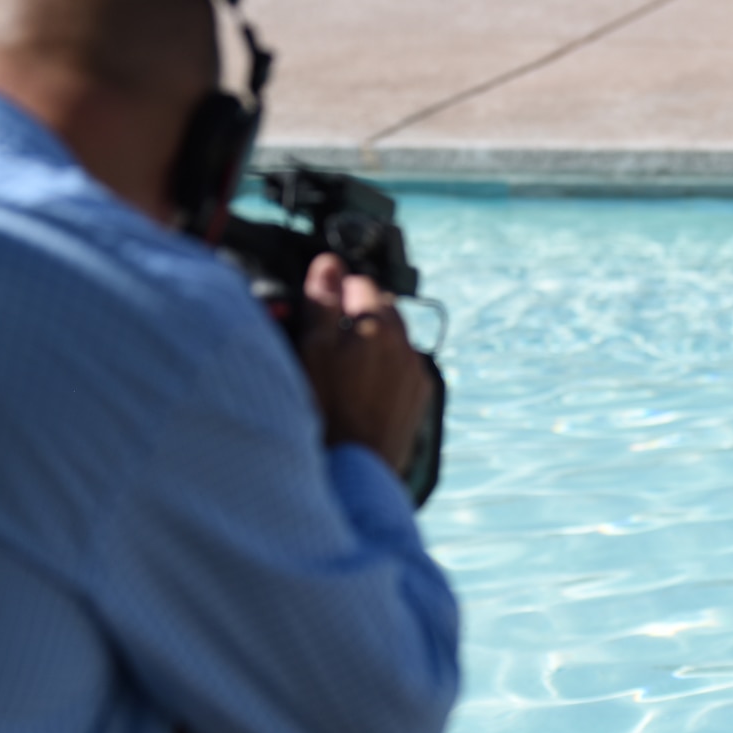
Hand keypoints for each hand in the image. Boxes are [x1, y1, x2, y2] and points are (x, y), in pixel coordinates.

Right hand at [299, 251, 430, 472]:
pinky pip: (404, 369)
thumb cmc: (327, 410)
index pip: (359, 283)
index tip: (319, 308)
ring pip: (395, 340)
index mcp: (378, 324)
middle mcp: (405, 344)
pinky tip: (363, 389)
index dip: (335, 291)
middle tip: (328, 337)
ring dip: (374, 342)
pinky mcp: (420, 397)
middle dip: (358, 313)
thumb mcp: (312, 350)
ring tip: (344, 366)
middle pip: (382, 309)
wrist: (355, 468)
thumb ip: (323, 303)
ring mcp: (416, 372)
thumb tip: (329, 264)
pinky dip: (386, 369)